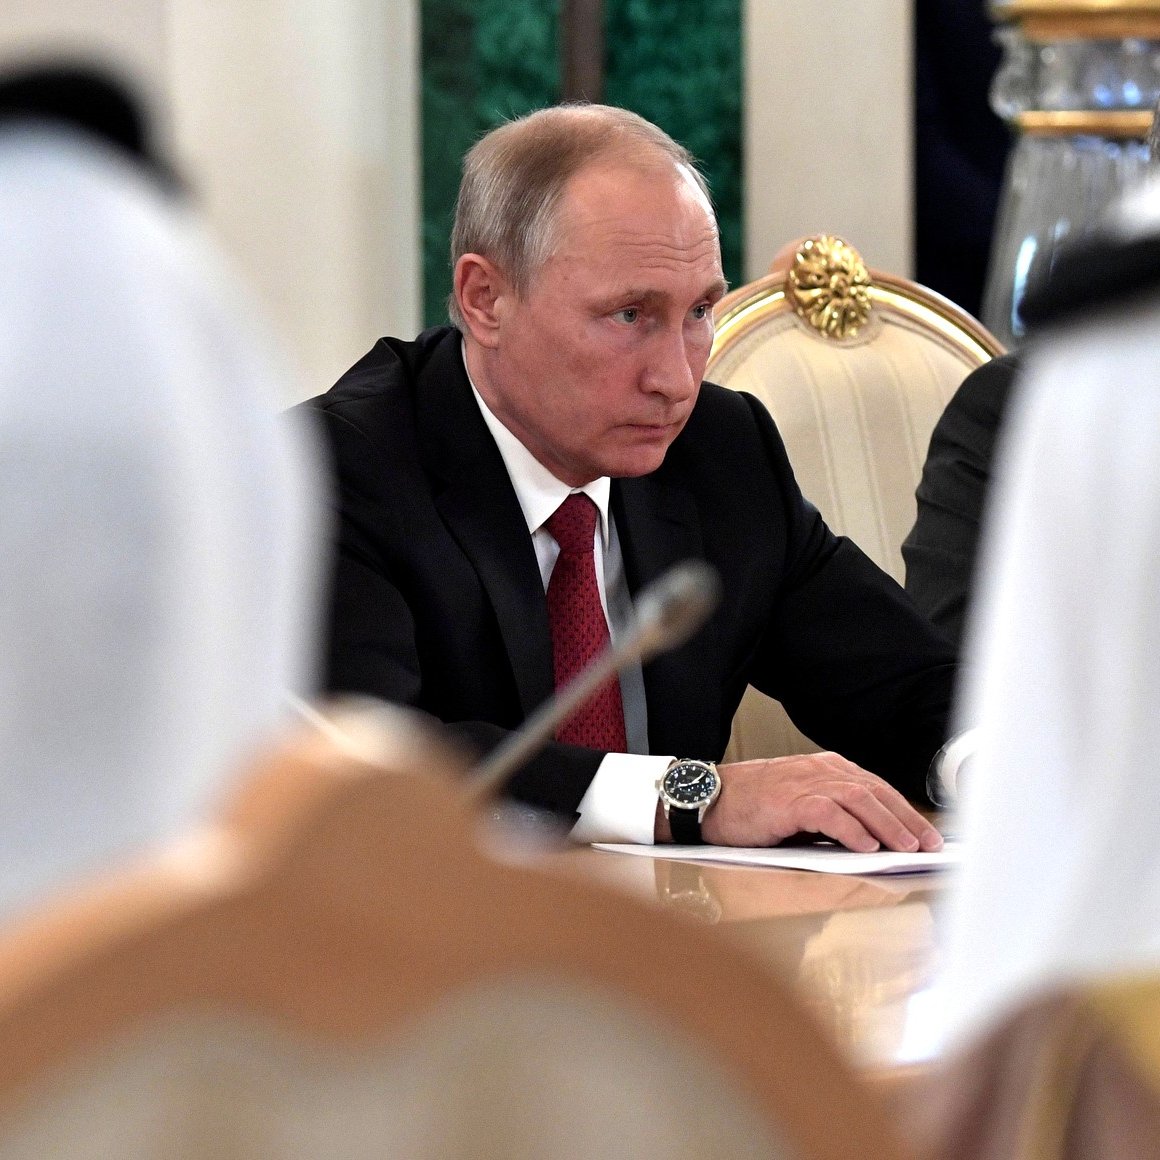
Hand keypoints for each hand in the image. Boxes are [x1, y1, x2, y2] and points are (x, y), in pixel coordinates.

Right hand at [690, 753, 941, 851]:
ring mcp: (804, 782)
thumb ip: (832, 815)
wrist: (709, 799)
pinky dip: (850, 829)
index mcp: (825, 768)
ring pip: (858, 800)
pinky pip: (827, 812)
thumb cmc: (752, 807)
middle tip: (928, 844)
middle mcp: (819, 769)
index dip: (904, 811)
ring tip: (905, 848)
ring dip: (887, 825)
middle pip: (874, 791)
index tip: (926, 834)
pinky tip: (866, 846)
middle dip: (906, 819)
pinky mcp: (788, 800)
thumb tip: (871, 842)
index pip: (876, 787)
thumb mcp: (799, 804)